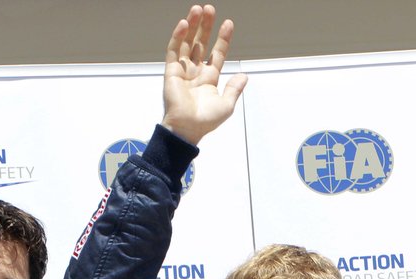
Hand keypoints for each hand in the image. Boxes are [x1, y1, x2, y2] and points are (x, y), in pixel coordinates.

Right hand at [161, 4, 247, 145]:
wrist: (187, 129)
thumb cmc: (205, 121)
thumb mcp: (226, 105)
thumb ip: (234, 89)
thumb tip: (244, 75)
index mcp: (209, 79)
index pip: (217, 53)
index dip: (222, 39)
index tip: (228, 24)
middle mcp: (195, 72)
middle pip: (201, 43)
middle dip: (206, 26)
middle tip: (210, 9)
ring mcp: (183, 71)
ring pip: (187, 43)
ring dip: (192, 26)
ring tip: (198, 9)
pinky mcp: (171, 72)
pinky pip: (174, 50)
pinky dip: (178, 36)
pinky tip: (184, 23)